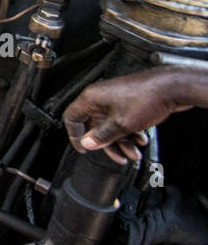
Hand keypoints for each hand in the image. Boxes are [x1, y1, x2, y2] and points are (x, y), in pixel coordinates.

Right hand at [62, 67, 195, 164]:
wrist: (171, 87)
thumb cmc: (147, 97)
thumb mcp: (121, 124)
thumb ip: (102, 136)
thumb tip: (88, 143)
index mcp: (91, 98)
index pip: (72, 118)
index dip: (75, 135)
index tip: (83, 147)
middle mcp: (100, 97)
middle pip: (95, 126)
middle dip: (108, 144)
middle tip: (117, 156)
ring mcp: (114, 99)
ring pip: (111, 125)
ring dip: (123, 142)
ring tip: (134, 153)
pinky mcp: (127, 101)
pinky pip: (122, 121)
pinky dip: (130, 133)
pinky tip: (140, 140)